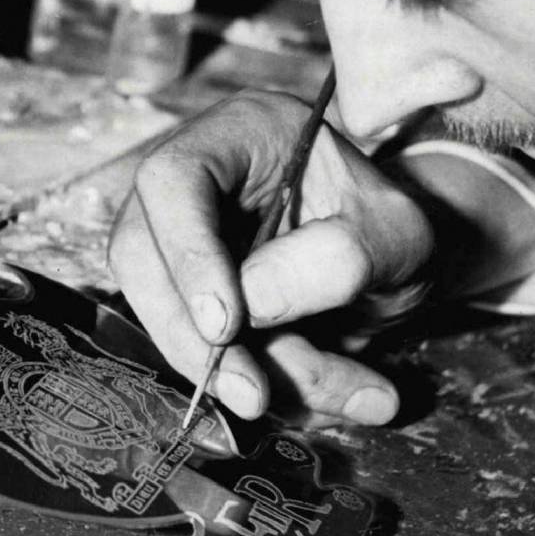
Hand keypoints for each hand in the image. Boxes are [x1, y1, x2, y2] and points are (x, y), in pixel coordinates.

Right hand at [109, 90, 433, 425]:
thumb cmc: (392, 229)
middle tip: (251, 395)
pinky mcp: (179, 295)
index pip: (174, 181)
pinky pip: (187, 348)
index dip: (187, 254)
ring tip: (296, 402)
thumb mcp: (394, 237)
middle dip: (190, 337)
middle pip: (140, 255)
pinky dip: (242, 386)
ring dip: (223, 372)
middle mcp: (189, 184)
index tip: (227, 325)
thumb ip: (336, 260)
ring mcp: (173, 240)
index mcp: (238, 133)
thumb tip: (251, 305)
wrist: (393, 263)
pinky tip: (310, 400)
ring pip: (158, 312)